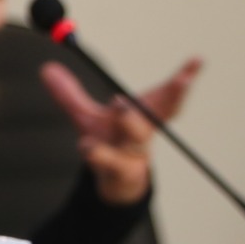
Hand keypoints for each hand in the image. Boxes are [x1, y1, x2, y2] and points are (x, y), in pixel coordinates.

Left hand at [40, 56, 201, 205]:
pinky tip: (86, 146)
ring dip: (131, 120)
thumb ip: (69, 94)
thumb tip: (46, 69)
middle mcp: (142, 132)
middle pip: (161, 111)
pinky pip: (109, 161)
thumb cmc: (109, 142)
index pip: (166, 94)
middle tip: (177, 80)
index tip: (198, 60)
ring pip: (137, 136)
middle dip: (172, 94)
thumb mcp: (86, 117)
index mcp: (143, 115)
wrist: (111, 182)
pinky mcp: (119, 173)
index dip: (182, 78)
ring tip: (120, 104)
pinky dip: (97, 153)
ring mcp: (133, 153)